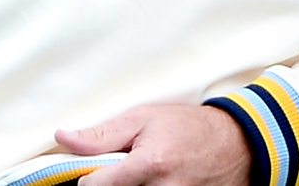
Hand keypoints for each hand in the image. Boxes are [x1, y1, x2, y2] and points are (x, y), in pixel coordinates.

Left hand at [55, 104, 249, 185]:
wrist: (235, 146)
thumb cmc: (187, 128)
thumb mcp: (142, 118)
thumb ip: (101, 135)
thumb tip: (63, 139)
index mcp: (148, 166)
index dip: (87, 179)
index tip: (92, 172)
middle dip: (112, 184)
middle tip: (125, 169)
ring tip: (144, 173)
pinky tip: (155, 182)